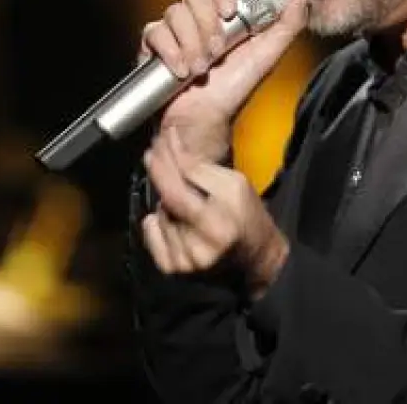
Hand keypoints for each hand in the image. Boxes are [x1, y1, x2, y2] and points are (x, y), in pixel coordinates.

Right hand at [139, 0, 307, 160]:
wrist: (203, 122)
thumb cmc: (234, 90)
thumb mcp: (266, 58)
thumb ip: (286, 26)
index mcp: (223, 12)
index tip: (230, 11)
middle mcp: (197, 16)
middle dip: (207, 21)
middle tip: (218, 50)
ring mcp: (174, 29)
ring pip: (175, 12)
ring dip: (191, 41)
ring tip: (201, 68)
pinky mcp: (154, 45)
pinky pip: (155, 32)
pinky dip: (170, 51)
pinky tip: (181, 70)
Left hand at [141, 127, 288, 299]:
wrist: (255, 259)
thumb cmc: (246, 218)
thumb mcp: (235, 185)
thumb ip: (203, 170)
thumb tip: (173, 153)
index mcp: (225, 214)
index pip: (190, 174)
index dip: (173, 152)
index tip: (165, 138)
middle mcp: (206, 238)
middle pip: (170, 193)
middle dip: (159, 169)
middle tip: (153, 154)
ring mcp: (188, 256)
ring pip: (161, 212)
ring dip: (166, 202)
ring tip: (183, 204)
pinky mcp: (175, 268)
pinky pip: (151, 234)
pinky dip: (156, 224)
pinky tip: (172, 221)